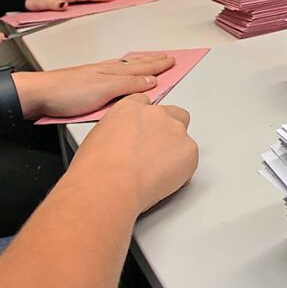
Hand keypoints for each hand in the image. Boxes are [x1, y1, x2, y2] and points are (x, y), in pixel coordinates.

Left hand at [12, 54, 174, 119]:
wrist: (38, 94)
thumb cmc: (67, 92)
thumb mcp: (104, 90)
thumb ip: (129, 85)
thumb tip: (152, 81)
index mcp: (114, 72)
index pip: (143, 68)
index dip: (159, 65)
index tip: (172, 61)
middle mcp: (107, 71)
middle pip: (135, 64)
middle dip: (152, 61)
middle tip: (166, 57)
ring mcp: (96, 76)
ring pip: (125, 67)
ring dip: (140, 64)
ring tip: (149, 61)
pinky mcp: (87, 84)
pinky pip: (114, 73)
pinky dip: (125, 70)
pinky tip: (122, 72)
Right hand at [69, 93, 197, 213]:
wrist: (109, 184)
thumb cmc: (96, 168)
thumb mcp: (96, 138)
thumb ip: (116, 132)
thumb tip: (121, 143)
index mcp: (130, 108)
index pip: (145, 103)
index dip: (147, 120)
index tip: (145, 132)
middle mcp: (156, 114)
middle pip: (174, 114)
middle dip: (168, 131)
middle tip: (156, 154)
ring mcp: (175, 130)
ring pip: (184, 138)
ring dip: (175, 151)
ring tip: (156, 173)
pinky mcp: (189, 149)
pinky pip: (190, 159)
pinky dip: (182, 171)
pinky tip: (163, 182)